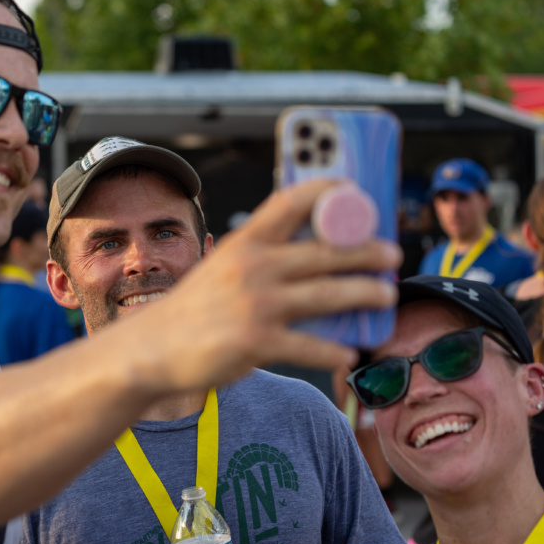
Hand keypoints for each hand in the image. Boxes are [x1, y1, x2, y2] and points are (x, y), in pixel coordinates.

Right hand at [105, 178, 401, 393]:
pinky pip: (310, 346)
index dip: (330, 190)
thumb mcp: (222, 267)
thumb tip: (313, 249)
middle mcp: (253, 267)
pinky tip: (348, 353)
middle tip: (392, 253)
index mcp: (244, 242)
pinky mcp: (256, 343)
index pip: (292, 201)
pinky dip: (334, 351)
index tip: (357, 189)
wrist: (151, 348)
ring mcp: (256, 305)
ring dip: (365, 294)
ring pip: (329, 294)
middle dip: (368, 251)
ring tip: (385, 295)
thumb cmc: (195, 308)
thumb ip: (260, 255)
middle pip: (326, 251)